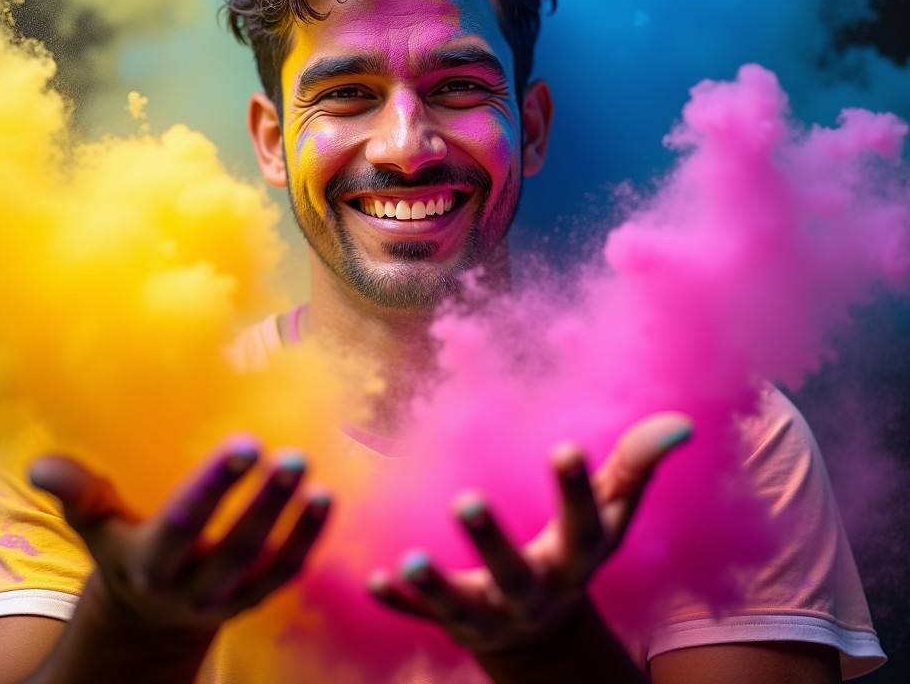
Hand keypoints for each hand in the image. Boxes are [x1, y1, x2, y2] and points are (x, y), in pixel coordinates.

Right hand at [29, 438, 330, 635]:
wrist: (149, 618)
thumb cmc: (125, 550)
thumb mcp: (96, 529)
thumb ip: (78, 495)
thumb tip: (38, 464)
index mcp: (150, 563)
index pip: (185, 522)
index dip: (215, 486)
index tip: (245, 445)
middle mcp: (191, 586)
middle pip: (234, 548)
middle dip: (265, 504)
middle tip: (294, 456)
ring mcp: (228, 599)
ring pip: (267, 564)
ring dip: (297, 524)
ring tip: (317, 480)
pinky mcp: (255, 600)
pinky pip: (287, 574)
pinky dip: (310, 539)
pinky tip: (327, 499)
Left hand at [368, 413, 691, 664]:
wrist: (542, 634)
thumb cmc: (576, 551)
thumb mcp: (611, 515)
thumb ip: (637, 466)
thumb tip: (683, 422)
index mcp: (576, 559)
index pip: (584, 527)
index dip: (576, 491)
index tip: (566, 445)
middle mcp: (536, 592)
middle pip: (517, 574)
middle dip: (492, 541)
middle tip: (465, 498)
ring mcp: (492, 613)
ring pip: (462, 607)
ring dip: (436, 585)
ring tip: (409, 558)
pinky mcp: (453, 623)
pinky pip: (421, 622)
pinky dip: (399, 605)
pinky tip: (373, 581)